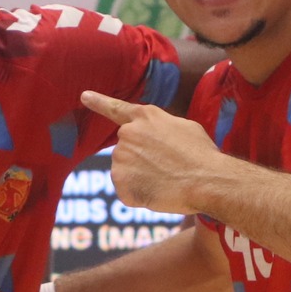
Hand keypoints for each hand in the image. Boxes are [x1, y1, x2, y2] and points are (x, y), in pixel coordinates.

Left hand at [81, 91, 221, 214]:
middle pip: (128, 149)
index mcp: (144, 117)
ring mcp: (121, 158)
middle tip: (167, 167)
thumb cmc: (201, 154)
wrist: (206, 180)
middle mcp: (127, 134)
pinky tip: (158, 192)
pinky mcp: (120, 182)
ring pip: (126, 170)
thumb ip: (161, 128)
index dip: (99, 102)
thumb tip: (155, 138)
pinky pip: (127, 190)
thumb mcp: (184, 128)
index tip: (84, 96)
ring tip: (166, 179)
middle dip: (142, 158)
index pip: (116, 108)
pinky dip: (140, 194)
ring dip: (141, 176)